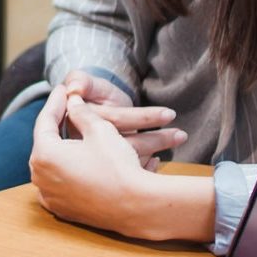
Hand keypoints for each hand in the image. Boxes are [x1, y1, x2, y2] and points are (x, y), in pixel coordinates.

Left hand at [30, 85, 150, 230]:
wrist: (138, 206)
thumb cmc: (117, 165)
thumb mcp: (100, 129)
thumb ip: (80, 112)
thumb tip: (72, 101)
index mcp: (44, 154)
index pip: (45, 121)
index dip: (56, 102)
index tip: (62, 89)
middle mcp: (40, 178)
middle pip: (47, 143)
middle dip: (58, 125)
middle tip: (66, 108)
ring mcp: (51, 197)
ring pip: (54, 165)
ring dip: (63, 148)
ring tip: (73, 133)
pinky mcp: (64, 211)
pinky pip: (63, 184)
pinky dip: (70, 171)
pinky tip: (78, 160)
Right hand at [57, 71, 185, 163]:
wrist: (86, 107)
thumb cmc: (89, 92)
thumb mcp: (83, 81)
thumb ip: (81, 80)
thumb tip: (74, 88)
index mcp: (77, 125)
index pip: (113, 121)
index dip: (142, 117)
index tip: (169, 114)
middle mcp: (83, 148)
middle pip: (122, 146)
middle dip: (154, 140)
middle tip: (182, 134)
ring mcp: (91, 163)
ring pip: (126, 162)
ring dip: (154, 150)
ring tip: (180, 138)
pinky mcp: (100, 171)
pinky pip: (125, 175)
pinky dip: (144, 168)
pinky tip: (158, 161)